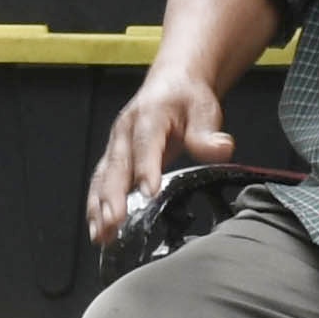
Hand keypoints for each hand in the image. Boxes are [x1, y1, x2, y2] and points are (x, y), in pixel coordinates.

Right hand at [88, 71, 234, 247]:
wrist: (172, 83)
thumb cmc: (187, 98)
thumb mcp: (204, 109)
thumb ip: (208, 133)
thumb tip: (221, 149)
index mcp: (149, 116)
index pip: (145, 144)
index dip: (145, 168)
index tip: (148, 192)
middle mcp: (125, 132)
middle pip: (116, 165)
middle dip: (113, 196)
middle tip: (114, 222)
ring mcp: (116, 146)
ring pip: (103, 178)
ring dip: (99, 207)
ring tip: (101, 234)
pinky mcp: (114, 159)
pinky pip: (101, 184)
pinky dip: (97, 208)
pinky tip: (98, 230)